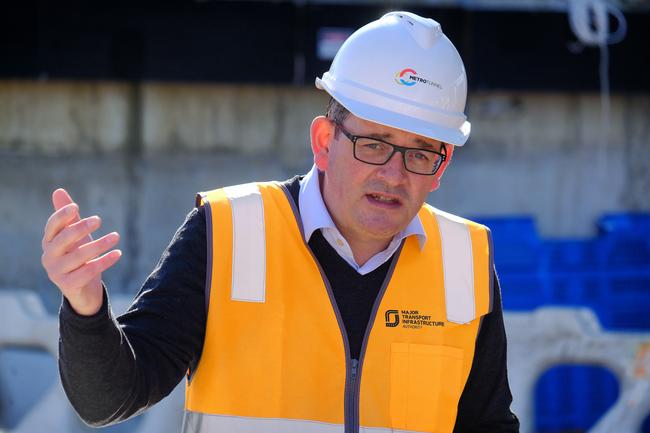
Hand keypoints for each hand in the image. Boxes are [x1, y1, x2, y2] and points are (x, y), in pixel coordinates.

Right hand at [41, 188, 121, 315]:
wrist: (83, 289)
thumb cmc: (78, 256)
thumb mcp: (75, 236)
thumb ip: (69, 217)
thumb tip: (58, 191)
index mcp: (49, 242)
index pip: (52, 226)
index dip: (62, 216)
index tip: (76, 207)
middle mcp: (48, 257)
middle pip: (64, 239)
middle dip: (81, 228)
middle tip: (99, 219)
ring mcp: (56, 272)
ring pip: (79, 256)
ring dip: (100, 244)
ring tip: (116, 236)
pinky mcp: (68, 285)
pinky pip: (89, 271)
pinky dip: (105, 261)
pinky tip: (118, 253)